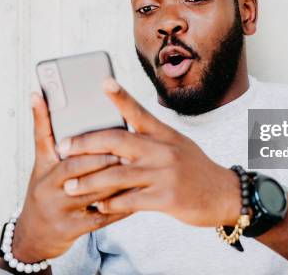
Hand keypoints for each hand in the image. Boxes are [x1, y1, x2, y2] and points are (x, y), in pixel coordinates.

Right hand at [11, 93, 128, 262]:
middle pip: (76, 168)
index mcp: (43, 167)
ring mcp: (58, 209)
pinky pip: (100, 217)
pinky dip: (120, 207)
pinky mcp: (70, 229)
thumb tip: (38, 93)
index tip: (83, 120)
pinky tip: (137, 199)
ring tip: (138, 170)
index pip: (52, 144)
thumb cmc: (44, 190)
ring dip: (116, 181)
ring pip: (92, 192)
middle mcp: (47, 187)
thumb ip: (46, 132)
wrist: (33, 236)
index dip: (66, 131)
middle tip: (126, 149)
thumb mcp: (42, 164)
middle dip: (102, 158)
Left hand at [57, 78, 240, 227]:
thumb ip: (151, 141)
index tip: (103, 82)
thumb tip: (118, 140)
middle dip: (85, 144)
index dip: (120, 96)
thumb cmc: (196, 169)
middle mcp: (163, 150)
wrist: (224, 195)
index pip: (139, 111)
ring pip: (116, 175)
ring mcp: (165, 174)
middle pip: (117, 141)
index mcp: (165, 134)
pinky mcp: (166, 198)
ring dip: (89, 181)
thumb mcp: (178, 146)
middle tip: (62, 148)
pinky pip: (129, 200)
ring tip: (69, 186)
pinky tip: (97, 206)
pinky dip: (109, 204)